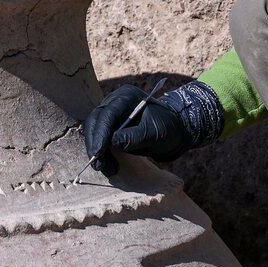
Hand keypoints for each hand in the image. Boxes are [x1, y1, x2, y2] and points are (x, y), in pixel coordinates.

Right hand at [82, 81, 220, 173]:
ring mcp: (110, 113)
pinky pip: (99, 138)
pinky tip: (109, 166)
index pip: (107, 114)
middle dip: (95, 144)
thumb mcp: (155, 133)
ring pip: (94, 131)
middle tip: (99, 166)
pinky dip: (102, 153)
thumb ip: (135, 136)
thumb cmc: (167, 128)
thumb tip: (113, 143)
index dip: (100, 134)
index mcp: (126, 97)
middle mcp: (114, 102)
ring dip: (97, 151)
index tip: (98, 153)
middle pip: (95, 121)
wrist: (173, 131)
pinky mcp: (110, 126)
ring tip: (108, 169)